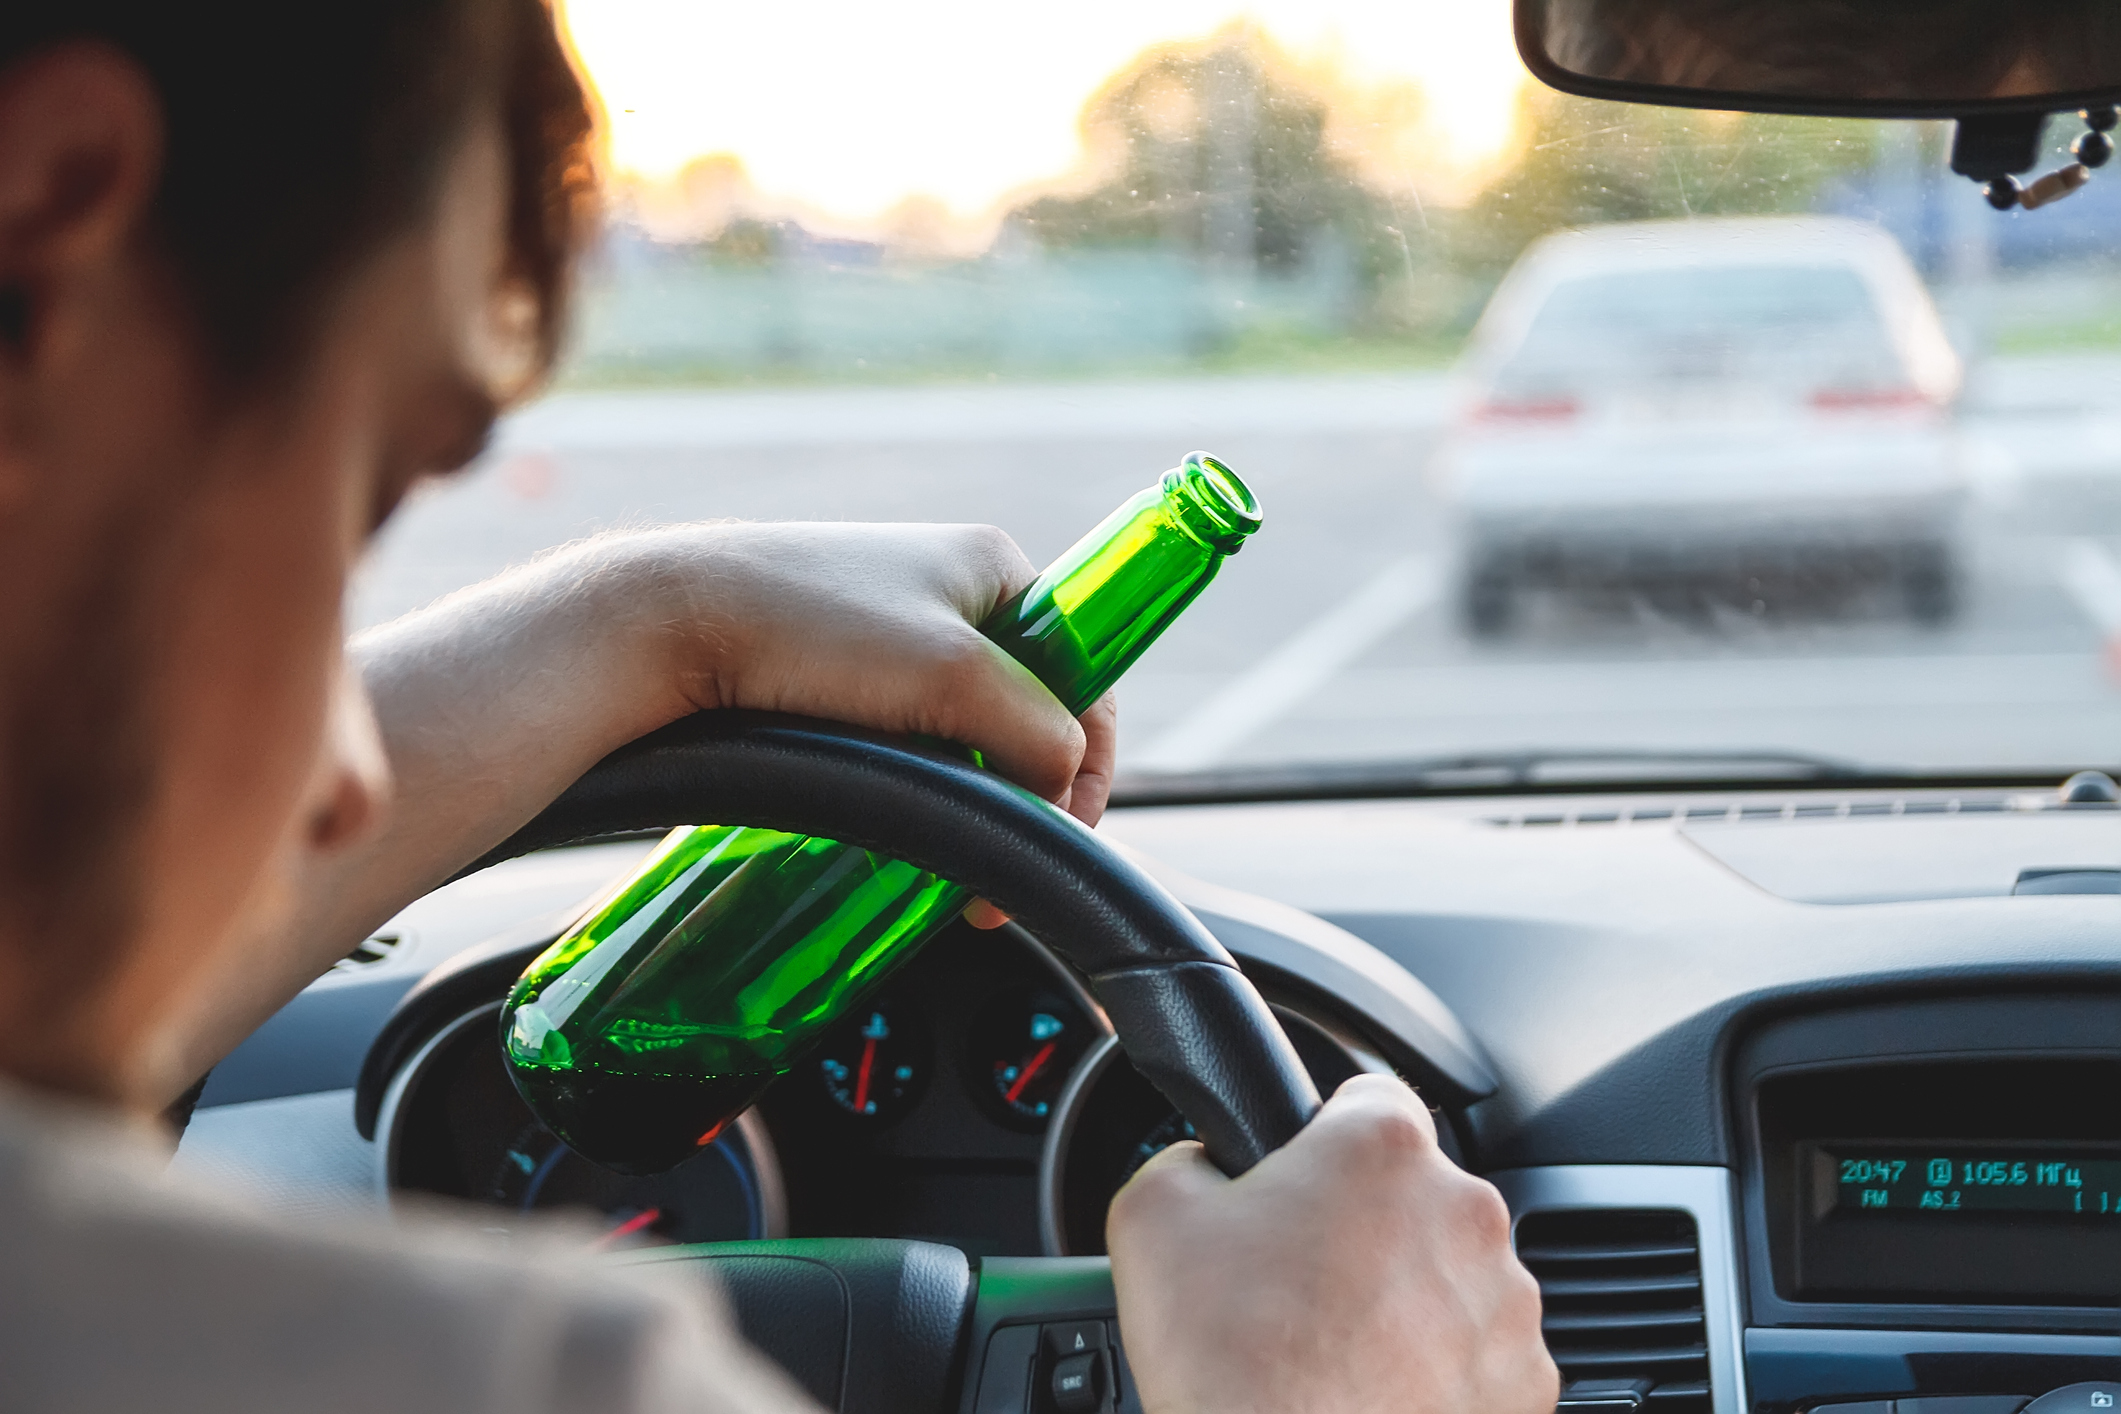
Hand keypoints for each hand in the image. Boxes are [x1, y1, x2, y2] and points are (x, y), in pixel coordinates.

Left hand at [628, 520, 1116, 825]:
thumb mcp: (953, 676)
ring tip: (942, 864)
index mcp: (994, 566)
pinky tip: (895, 827)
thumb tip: (1062, 786)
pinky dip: (913, 789)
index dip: (1087, 761)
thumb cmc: (806, 628)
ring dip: (965, 800)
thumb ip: (1036, 732)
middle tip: (993, 870)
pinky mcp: (836, 674)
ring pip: (963, 739)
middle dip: (1020, 795)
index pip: (1085, 672)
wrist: (665, 624)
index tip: (1062, 830)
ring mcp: (890, 633)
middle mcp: (948, 593)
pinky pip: (905, 744)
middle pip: (1025, 714)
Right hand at [1106, 1073, 1556, 1413]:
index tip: (1302, 1180)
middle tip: (1299, 1281)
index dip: (1324, 1138)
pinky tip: (1378, 1390)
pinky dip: (1442, 1369)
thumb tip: (1202, 1165)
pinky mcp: (1525, 1381)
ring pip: (1452, 1274)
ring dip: (1407, 1298)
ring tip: (1336, 1347)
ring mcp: (1506, 1303)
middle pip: (1413, 1192)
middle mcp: (1464, 1211)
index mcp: (1384, 1148)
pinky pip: (1482, 1354)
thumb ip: (1184, 1158)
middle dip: (1364, 1226)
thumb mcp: (1151, 1217)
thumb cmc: (1234, 1364)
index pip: (1369, 1096)